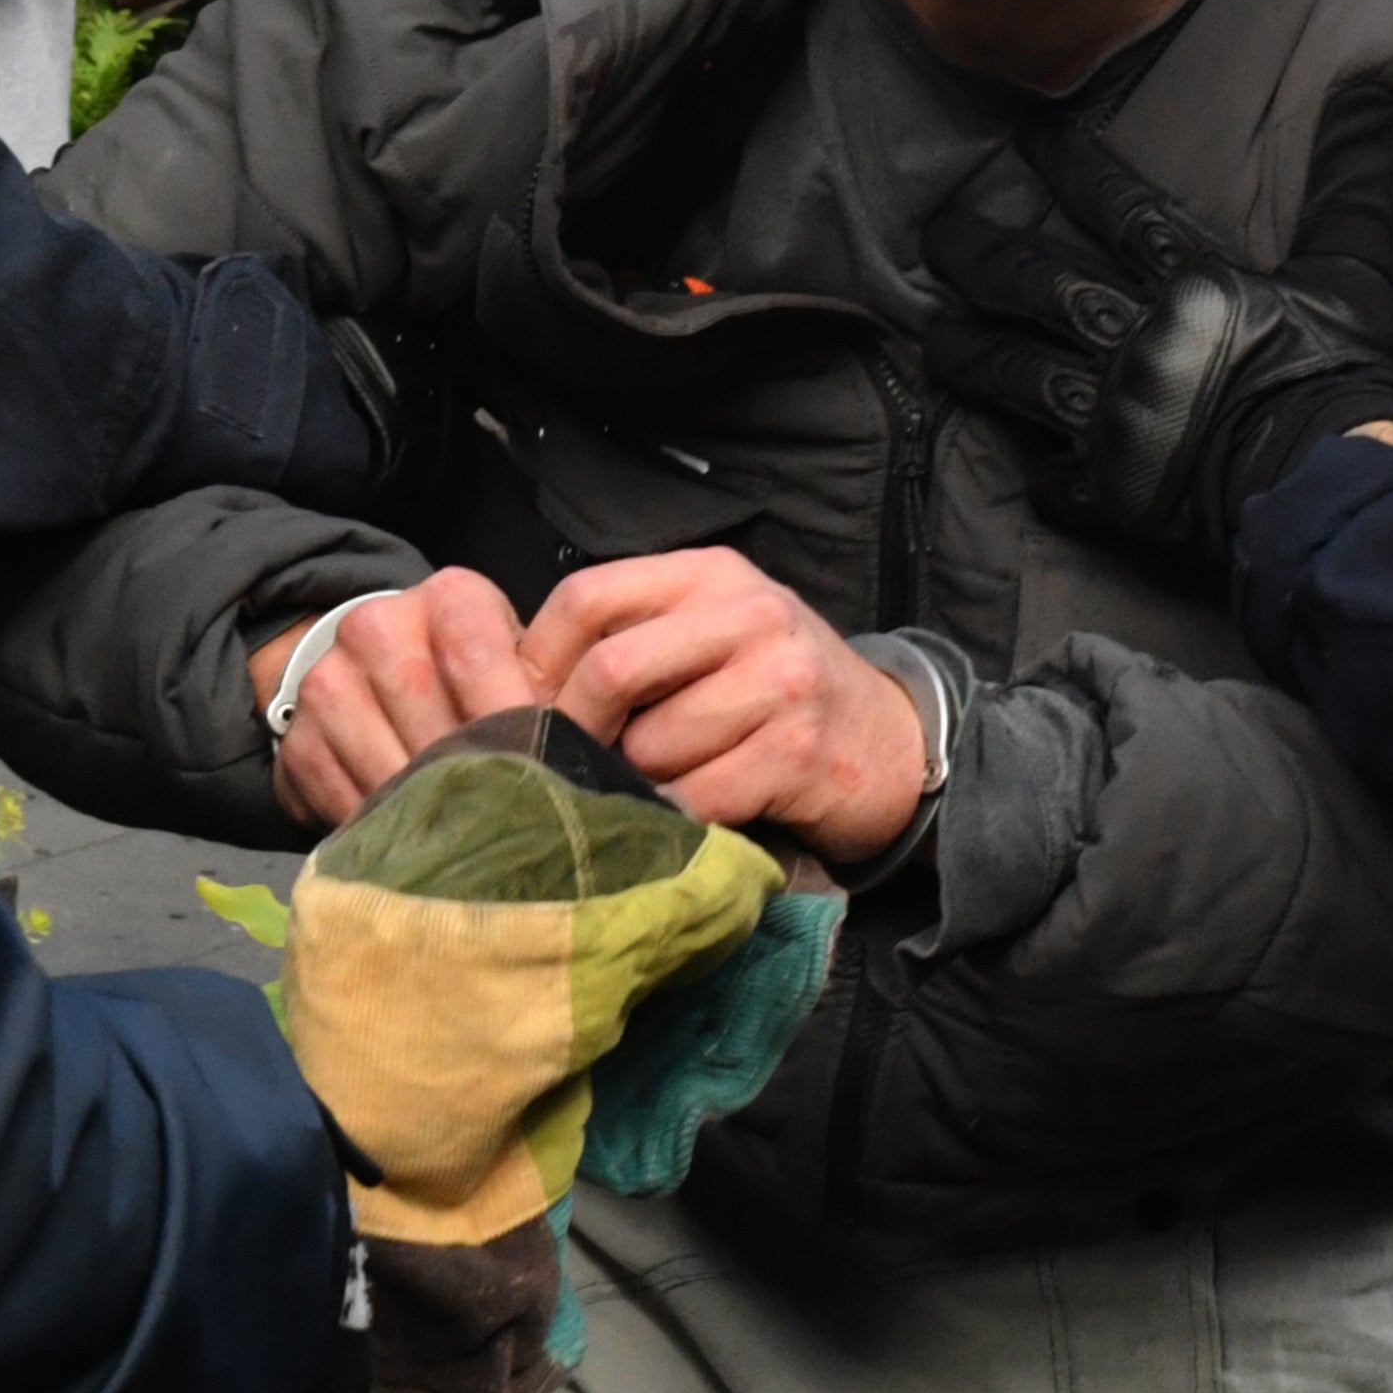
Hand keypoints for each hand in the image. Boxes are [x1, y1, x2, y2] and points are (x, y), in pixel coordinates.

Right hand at [254, 569, 542, 830]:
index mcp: (450, 597)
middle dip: (472, 765)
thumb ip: (558, 701)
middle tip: (512, 816)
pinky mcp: (298, 739)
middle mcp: (380, 623)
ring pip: (381, 750)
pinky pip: (340, 792)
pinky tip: (415, 846)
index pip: (475, 645)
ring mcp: (330, 679)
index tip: (542, 764)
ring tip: (470, 843)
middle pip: (425, 699)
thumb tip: (602, 762)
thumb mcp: (526, 675)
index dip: (510, 710)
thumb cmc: (484, 690)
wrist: (384, 690)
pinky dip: (381, 824)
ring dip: (427, 802)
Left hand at [522, 550, 934, 864]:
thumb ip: (628, 637)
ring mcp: (781, 679)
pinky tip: (685, 817)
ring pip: (651, 743)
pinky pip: (698, 796)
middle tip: (562, 767)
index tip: (518, 707)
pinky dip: (676, 818)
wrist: (890, 744)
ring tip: (648, 788)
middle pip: (612, 669)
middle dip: (573, 731)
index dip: (536, 658)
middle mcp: (749, 613)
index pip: (588, 597)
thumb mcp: (707, 637)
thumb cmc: (772, 695)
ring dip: (633, 782)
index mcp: (709, 574)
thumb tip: (502, 674)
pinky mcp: (800, 750)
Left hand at [918, 127, 1392, 558]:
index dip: (1071, 165)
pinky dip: (1042, 475)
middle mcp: (1135, 342)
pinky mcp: (1113, 488)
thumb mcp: (1354, 269)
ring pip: (1020, 375)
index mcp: (1191, 286)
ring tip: (930, 340)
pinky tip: (1023, 466)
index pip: (1118, 208)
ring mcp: (1114, 416)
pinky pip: (1059, 482)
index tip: (1026, 134)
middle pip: (1038, 286)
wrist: (1328, 483)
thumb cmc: (1344, 375)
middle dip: (979, 255)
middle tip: (932, 233)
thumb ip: (1349, 184)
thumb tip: (1369, 92)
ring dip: (971, 354)